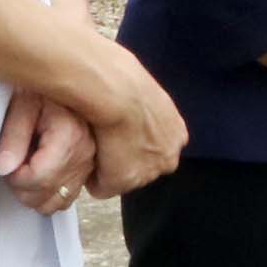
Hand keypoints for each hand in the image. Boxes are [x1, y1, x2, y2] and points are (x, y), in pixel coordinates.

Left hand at [0, 89, 91, 215]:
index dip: (15, 178)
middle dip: (22, 188)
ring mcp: (89, 163)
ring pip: (58, 202)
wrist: (66, 78)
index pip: (39, 178)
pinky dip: (49, 193)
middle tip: (11, 165)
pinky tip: (37, 175)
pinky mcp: (88, 168)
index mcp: (70, 134)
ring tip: (23, 171)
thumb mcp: (21, 103)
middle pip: (48, 195)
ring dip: (35, 195)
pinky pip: (67, 197)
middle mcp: (86, 152)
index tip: (6, 165)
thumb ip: (13, 136)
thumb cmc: (43, 88)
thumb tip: (6, 167)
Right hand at [71, 41, 187, 198]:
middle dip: (123, 159)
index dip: (132, 142)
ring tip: (96, 143)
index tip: (119, 133)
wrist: (115, 91)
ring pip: (121, 178)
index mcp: (177, 134)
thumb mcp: (147, 92)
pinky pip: (103, 187)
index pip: (154, 148)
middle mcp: (168, 158)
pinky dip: (94, 176)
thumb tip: (133, 109)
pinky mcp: (122, 181)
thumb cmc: (124, 80)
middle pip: (140, 167)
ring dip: (108, 166)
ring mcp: (146, 173)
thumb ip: (147, 109)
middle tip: (105, 139)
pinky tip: (89, 153)